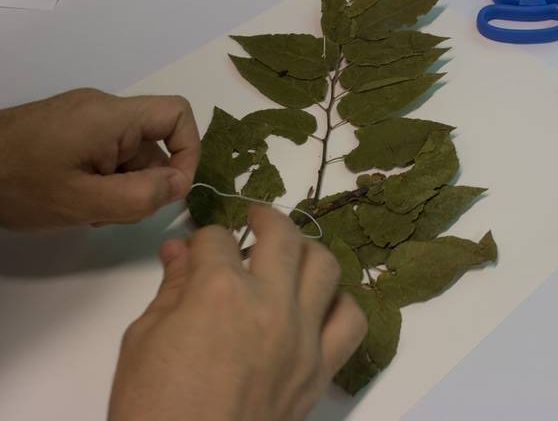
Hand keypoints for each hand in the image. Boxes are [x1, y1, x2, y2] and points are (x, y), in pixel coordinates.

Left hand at [0, 88, 199, 229]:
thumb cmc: (18, 184)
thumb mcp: (85, 202)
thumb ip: (141, 196)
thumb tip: (180, 184)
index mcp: (111, 116)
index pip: (177, 114)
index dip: (188, 151)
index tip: (171, 190)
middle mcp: (103, 109)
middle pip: (153, 141)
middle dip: (147, 181)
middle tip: (116, 212)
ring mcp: (84, 117)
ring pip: (129, 152)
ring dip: (124, 185)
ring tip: (90, 210)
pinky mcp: (69, 128)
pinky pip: (106, 152)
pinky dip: (105, 179)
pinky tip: (79, 200)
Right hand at [109, 206, 366, 420]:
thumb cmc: (153, 405)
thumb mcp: (143, 340)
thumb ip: (169, 287)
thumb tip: (176, 250)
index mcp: (219, 292)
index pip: (217, 239)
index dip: (203, 238)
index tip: (198, 247)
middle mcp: (270, 304)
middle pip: (283, 236)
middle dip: (266, 217)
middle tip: (257, 216)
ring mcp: (303, 337)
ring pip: (326, 267)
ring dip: (307, 250)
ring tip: (291, 253)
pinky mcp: (321, 369)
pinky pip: (352, 321)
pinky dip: (341, 302)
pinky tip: (320, 302)